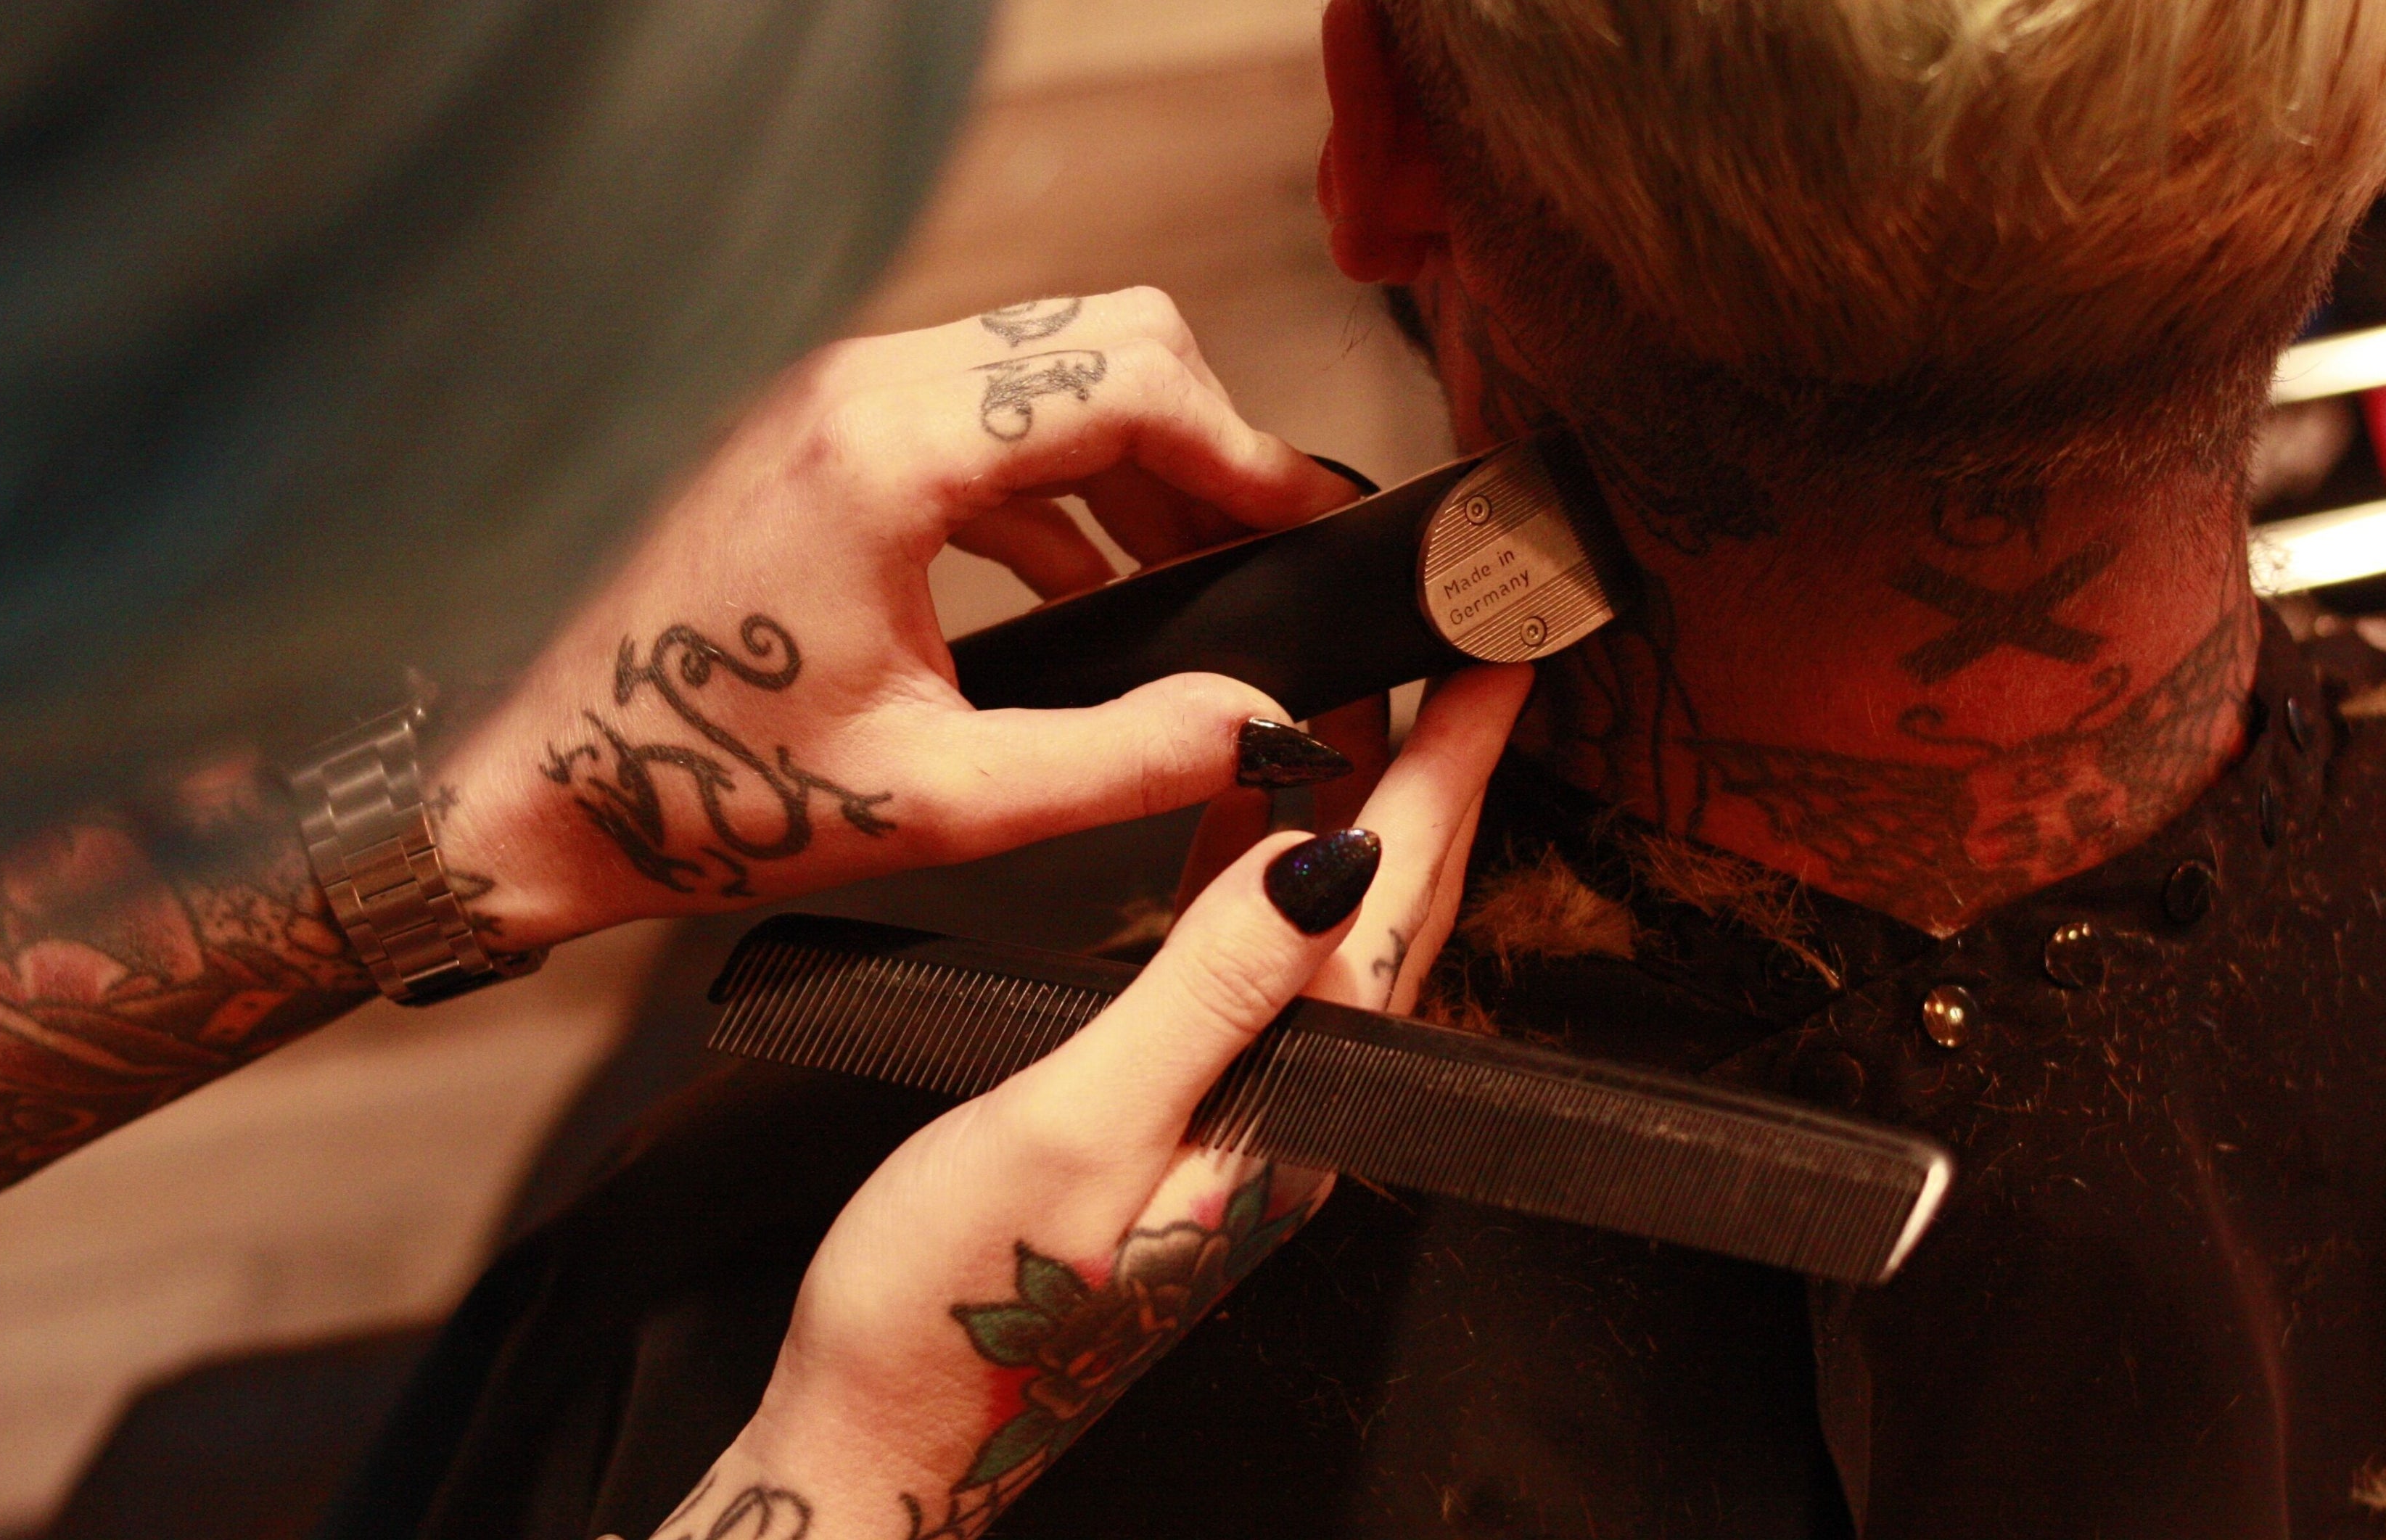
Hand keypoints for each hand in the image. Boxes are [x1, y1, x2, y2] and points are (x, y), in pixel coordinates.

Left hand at [431, 290, 1363, 948]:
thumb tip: (1262, 726)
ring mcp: (838, 400)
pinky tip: (1096, 584)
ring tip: (1200, 578)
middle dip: (1207, 440)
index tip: (1314, 525)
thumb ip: (1122, 762)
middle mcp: (861, 390)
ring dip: (1142, 461)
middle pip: (1108, 339)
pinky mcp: (827, 434)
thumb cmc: (706, 796)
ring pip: (1054, 367)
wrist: (539, 791)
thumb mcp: (940, 801)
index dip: (1249, 451)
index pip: (1133, 377)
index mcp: (887, 455)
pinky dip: (1069, 481)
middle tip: (1263, 552)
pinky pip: (992, 414)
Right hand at [627, 665, 1528, 1539]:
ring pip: (1322, 931)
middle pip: (1386, 912)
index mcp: (1289, 1116)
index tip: (1497, 665)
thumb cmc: (954, 1314)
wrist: (888, 1434)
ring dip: (1351, 810)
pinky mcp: (1179, 1121)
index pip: (1398, 908)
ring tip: (1366, 698)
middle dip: (1430, 771)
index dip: (1450, 772)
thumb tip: (1327, 860)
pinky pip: (1248, 968)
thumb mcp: (1081, 1128)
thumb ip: (1207, 990)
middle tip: (1459, 651)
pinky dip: (1256, 873)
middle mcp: (1289, 1119)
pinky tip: (1243, 828)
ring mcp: (1240, 1121)